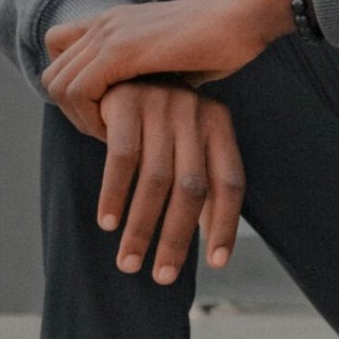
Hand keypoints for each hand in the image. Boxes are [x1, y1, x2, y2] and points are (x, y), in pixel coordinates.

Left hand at [42, 0, 294, 123]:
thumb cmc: (225, 42)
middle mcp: (105, 23)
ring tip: (113, 137)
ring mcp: (110, 33)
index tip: (103, 114)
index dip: (73, 89)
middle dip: (73, 113)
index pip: (59, 53)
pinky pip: (78, 91)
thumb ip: (154, 77)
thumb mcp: (176, 61)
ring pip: (58, 85)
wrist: (245, 15)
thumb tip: (151, 104)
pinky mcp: (121, 49)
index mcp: (115, 23)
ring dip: (80, 120)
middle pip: (53, 74)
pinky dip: (91, 120)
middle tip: (106, 133)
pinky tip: (120, 132)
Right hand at [94, 78, 245, 283]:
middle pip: (192, 189)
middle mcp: (196, 112)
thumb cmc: (159, 118)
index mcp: (219, 123)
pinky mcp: (126, 103)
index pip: (230, 183)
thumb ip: (202, 184)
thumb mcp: (187, 142)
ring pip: (156, 181)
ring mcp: (161, 106)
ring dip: (142, 228)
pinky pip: (121, 158)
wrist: (121, 62)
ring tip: (129, 263)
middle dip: (177, 238)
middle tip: (163, 277)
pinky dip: (114, 195)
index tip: (216, 263)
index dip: (225, 225)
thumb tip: (214, 248)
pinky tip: (108, 224)